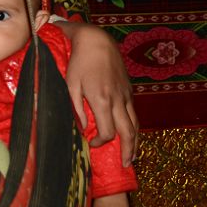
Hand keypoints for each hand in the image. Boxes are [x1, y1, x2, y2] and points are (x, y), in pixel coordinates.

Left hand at [57, 21, 137, 166]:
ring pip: (135, 124)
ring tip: (132, 156)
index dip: (101, 142)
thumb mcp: (71, 84)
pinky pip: (135, 113)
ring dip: (135, 142)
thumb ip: (75, 108)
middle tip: (125, 165)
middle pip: (128, 132)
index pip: (108, 132)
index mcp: (102, 100)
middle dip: (128, 151)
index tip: (92, 142)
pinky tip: (131, 133)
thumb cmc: (80, 62)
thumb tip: (82, 127)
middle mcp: (118, 100)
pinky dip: (134, 126)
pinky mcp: (129, 90)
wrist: (98, 41)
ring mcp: (126, 95)